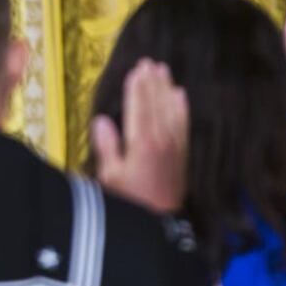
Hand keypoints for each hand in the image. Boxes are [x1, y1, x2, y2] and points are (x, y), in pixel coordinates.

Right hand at [92, 58, 188, 213]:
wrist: (157, 222)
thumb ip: (107, 146)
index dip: (137, 87)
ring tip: (163, 71)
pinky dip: (181, 107)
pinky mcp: (181, 153)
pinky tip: (180, 95)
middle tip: (149, 63)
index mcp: (141, 142)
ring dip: (166, 89)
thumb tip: (102, 120)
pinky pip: (183, 123)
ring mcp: (174, 145)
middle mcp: (160, 140)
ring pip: (171, 109)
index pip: (139, 107)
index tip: (136, 70)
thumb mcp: (109, 175)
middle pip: (156, 104)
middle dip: (152, 82)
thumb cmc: (128, 200)